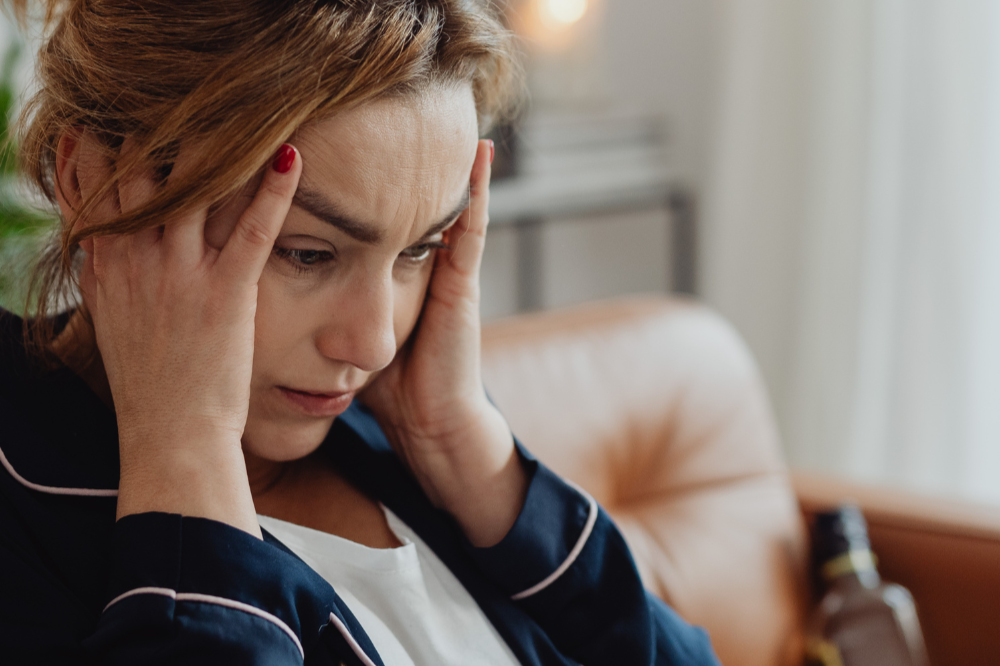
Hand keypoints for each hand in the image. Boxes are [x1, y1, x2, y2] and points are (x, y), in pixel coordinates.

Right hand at [72, 134, 300, 536]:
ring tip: (246, 104)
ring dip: (219, 142)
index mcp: (107, 266)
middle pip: (140, 171)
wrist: (171, 436)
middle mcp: (136, 261)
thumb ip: (111, 269)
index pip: (96, 184)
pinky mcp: (226, 294)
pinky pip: (251, 229)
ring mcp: (181, 275)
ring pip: (193, 188)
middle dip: (159, 127)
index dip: (107, 141)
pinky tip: (291, 156)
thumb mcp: (114, 319)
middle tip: (190, 96)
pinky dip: (273, 190)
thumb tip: (104, 232)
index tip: (121, 112)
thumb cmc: (150, 383)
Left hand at [360, 140, 527, 546]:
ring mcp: (447, 273)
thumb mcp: (346, 339)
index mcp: (392, 276)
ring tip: (446, 112)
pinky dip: (478, 192)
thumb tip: (277, 293)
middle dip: (410, 159)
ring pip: (444, 204)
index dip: (367, 180)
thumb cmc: (388, 388)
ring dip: (446, 162)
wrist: (430, 425)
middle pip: (413, 201)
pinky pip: (471, 229)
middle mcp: (422, 267)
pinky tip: (482, 156)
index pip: (380, 216)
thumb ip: (323, 310)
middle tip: (401, 106)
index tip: (348, 136)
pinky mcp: (464, 286)